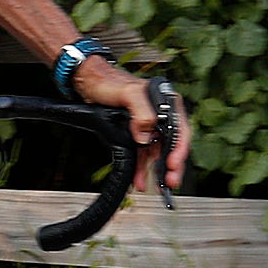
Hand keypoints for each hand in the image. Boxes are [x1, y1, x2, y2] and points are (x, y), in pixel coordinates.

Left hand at [73, 58, 189, 190]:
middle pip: (172, 144)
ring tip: (155, 186)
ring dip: (155, 170)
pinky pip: (143, 152)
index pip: (180, 129)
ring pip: (157, 151)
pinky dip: (142, 166)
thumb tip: (146, 136)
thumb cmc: (108, 81)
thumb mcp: (127, 93)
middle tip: (170, 182)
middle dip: (171, 165)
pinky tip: (139, 178)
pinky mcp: (136, 131)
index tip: (173, 163)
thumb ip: (141, 112)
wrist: (87, 81)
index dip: (179, 149)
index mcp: (165, 102)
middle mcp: (161, 113)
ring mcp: (148, 123)